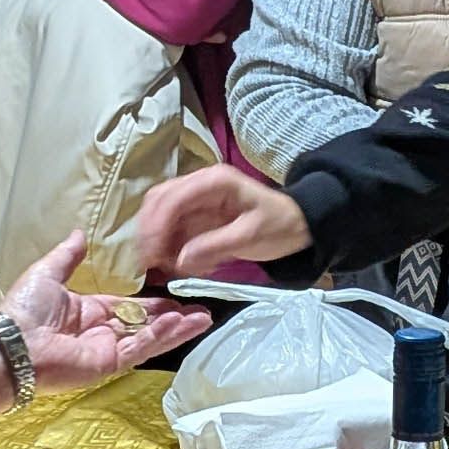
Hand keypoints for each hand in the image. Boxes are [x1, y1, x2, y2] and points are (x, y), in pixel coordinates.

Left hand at [3, 229, 210, 393]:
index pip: (127, 308)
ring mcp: (105, 350)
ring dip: (176, 329)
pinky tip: (180, 324)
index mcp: (86, 312)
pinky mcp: (108, 364)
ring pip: (149, 338)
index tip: (175, 298)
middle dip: (172, 319)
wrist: (11, 343)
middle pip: (144, 325)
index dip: (151, 304)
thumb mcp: (48, 272)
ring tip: (203, 319)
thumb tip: (79, 234)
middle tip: (199, 311)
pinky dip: (160, 336)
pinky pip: (139, 347)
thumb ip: (68, 256)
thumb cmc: (24, 309)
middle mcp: (99, 332)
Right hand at [133, 167, 311, 276]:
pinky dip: (170, 247)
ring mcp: (196, 200)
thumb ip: (214, 246)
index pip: (173, 197)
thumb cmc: (278, 226)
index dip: (157, 224)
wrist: (297, 226)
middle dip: (151, 232)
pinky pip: (172, 229)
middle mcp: (200, 185)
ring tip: (168, 266)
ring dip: (159, 241)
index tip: (151, 253)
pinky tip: (181, 265)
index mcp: (214, 181)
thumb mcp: (250, 237)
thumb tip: (179, 260)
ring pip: (160, 215)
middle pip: (159, 201)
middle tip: (151, 263)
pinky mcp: (196, 216)